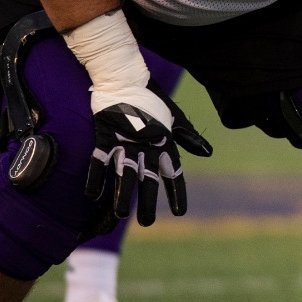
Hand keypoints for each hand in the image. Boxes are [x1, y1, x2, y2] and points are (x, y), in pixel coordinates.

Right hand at [84, 83, 211, 226]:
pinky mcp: (105, 136)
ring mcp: (125, 142)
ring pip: (124, 174)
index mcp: (165, 143)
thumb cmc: (151, 99)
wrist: (125, 78)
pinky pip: (99, 161)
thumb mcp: (175, 118)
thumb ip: (187, 137)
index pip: (174, 173)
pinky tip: (93, 195)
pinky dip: (96, 177)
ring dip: (123, 196)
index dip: (177, 193)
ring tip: (122, 215)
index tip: (180, 212)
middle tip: (148, 223)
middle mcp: (147, 146)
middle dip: (148, 202)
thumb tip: (207, 152)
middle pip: (148, 180)